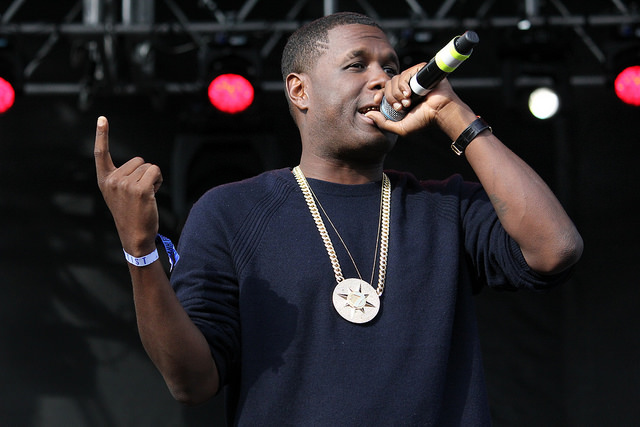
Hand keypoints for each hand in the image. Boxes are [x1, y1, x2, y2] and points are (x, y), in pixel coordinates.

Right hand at [94, 116, 161, 254]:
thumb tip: (143, 166)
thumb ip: (123, 178)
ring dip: (152, 179)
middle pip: (138, 160)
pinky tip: (153, 195)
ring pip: (148, 167)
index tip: (102, 118)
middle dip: (144, 174)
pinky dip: (158, 180)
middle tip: (139, 194)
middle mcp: (112, 180)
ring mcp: (125, 184)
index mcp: (104, 180)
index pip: (101, 153)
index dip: (102, 135)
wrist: (135, 237)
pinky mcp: (140, 189)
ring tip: (145, 197)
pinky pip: (155, 171)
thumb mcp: (119, 195)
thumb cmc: (131, 215)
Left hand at [366, 64, 471, 137]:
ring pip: (394, 79)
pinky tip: (410, 94)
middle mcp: (407, 86)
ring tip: (408, 102)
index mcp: (402, 97)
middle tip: (401, 107)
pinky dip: (404, 84)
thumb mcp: (400, 127)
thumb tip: (369, 115)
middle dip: (391, 98)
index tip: (376, 100)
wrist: (440, 112)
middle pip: (388, 85)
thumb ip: (383, 123)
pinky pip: (404, 74)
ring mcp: (413, 78)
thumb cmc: (424, 121)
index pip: (385, 90)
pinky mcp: (420, 71)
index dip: (378, 94)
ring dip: (398, 93)